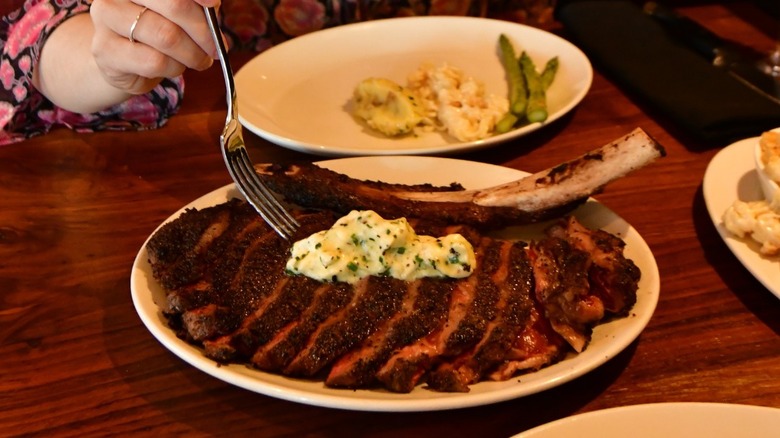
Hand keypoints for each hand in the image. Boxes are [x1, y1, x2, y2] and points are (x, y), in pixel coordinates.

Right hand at [89, 0, 219, 94]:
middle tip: (215, 48)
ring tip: (198, 60)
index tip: (213, 4)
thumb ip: (193, 6)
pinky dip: (174, 68)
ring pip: (167, 37)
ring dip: (192, 54)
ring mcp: (106, 19)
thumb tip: (212, 6)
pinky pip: (155, 61)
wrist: (122, 63)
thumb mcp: (175, 15)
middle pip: (174, 6)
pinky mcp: (106, 50)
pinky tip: (174, 67)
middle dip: (203, 31)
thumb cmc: (155, 33)